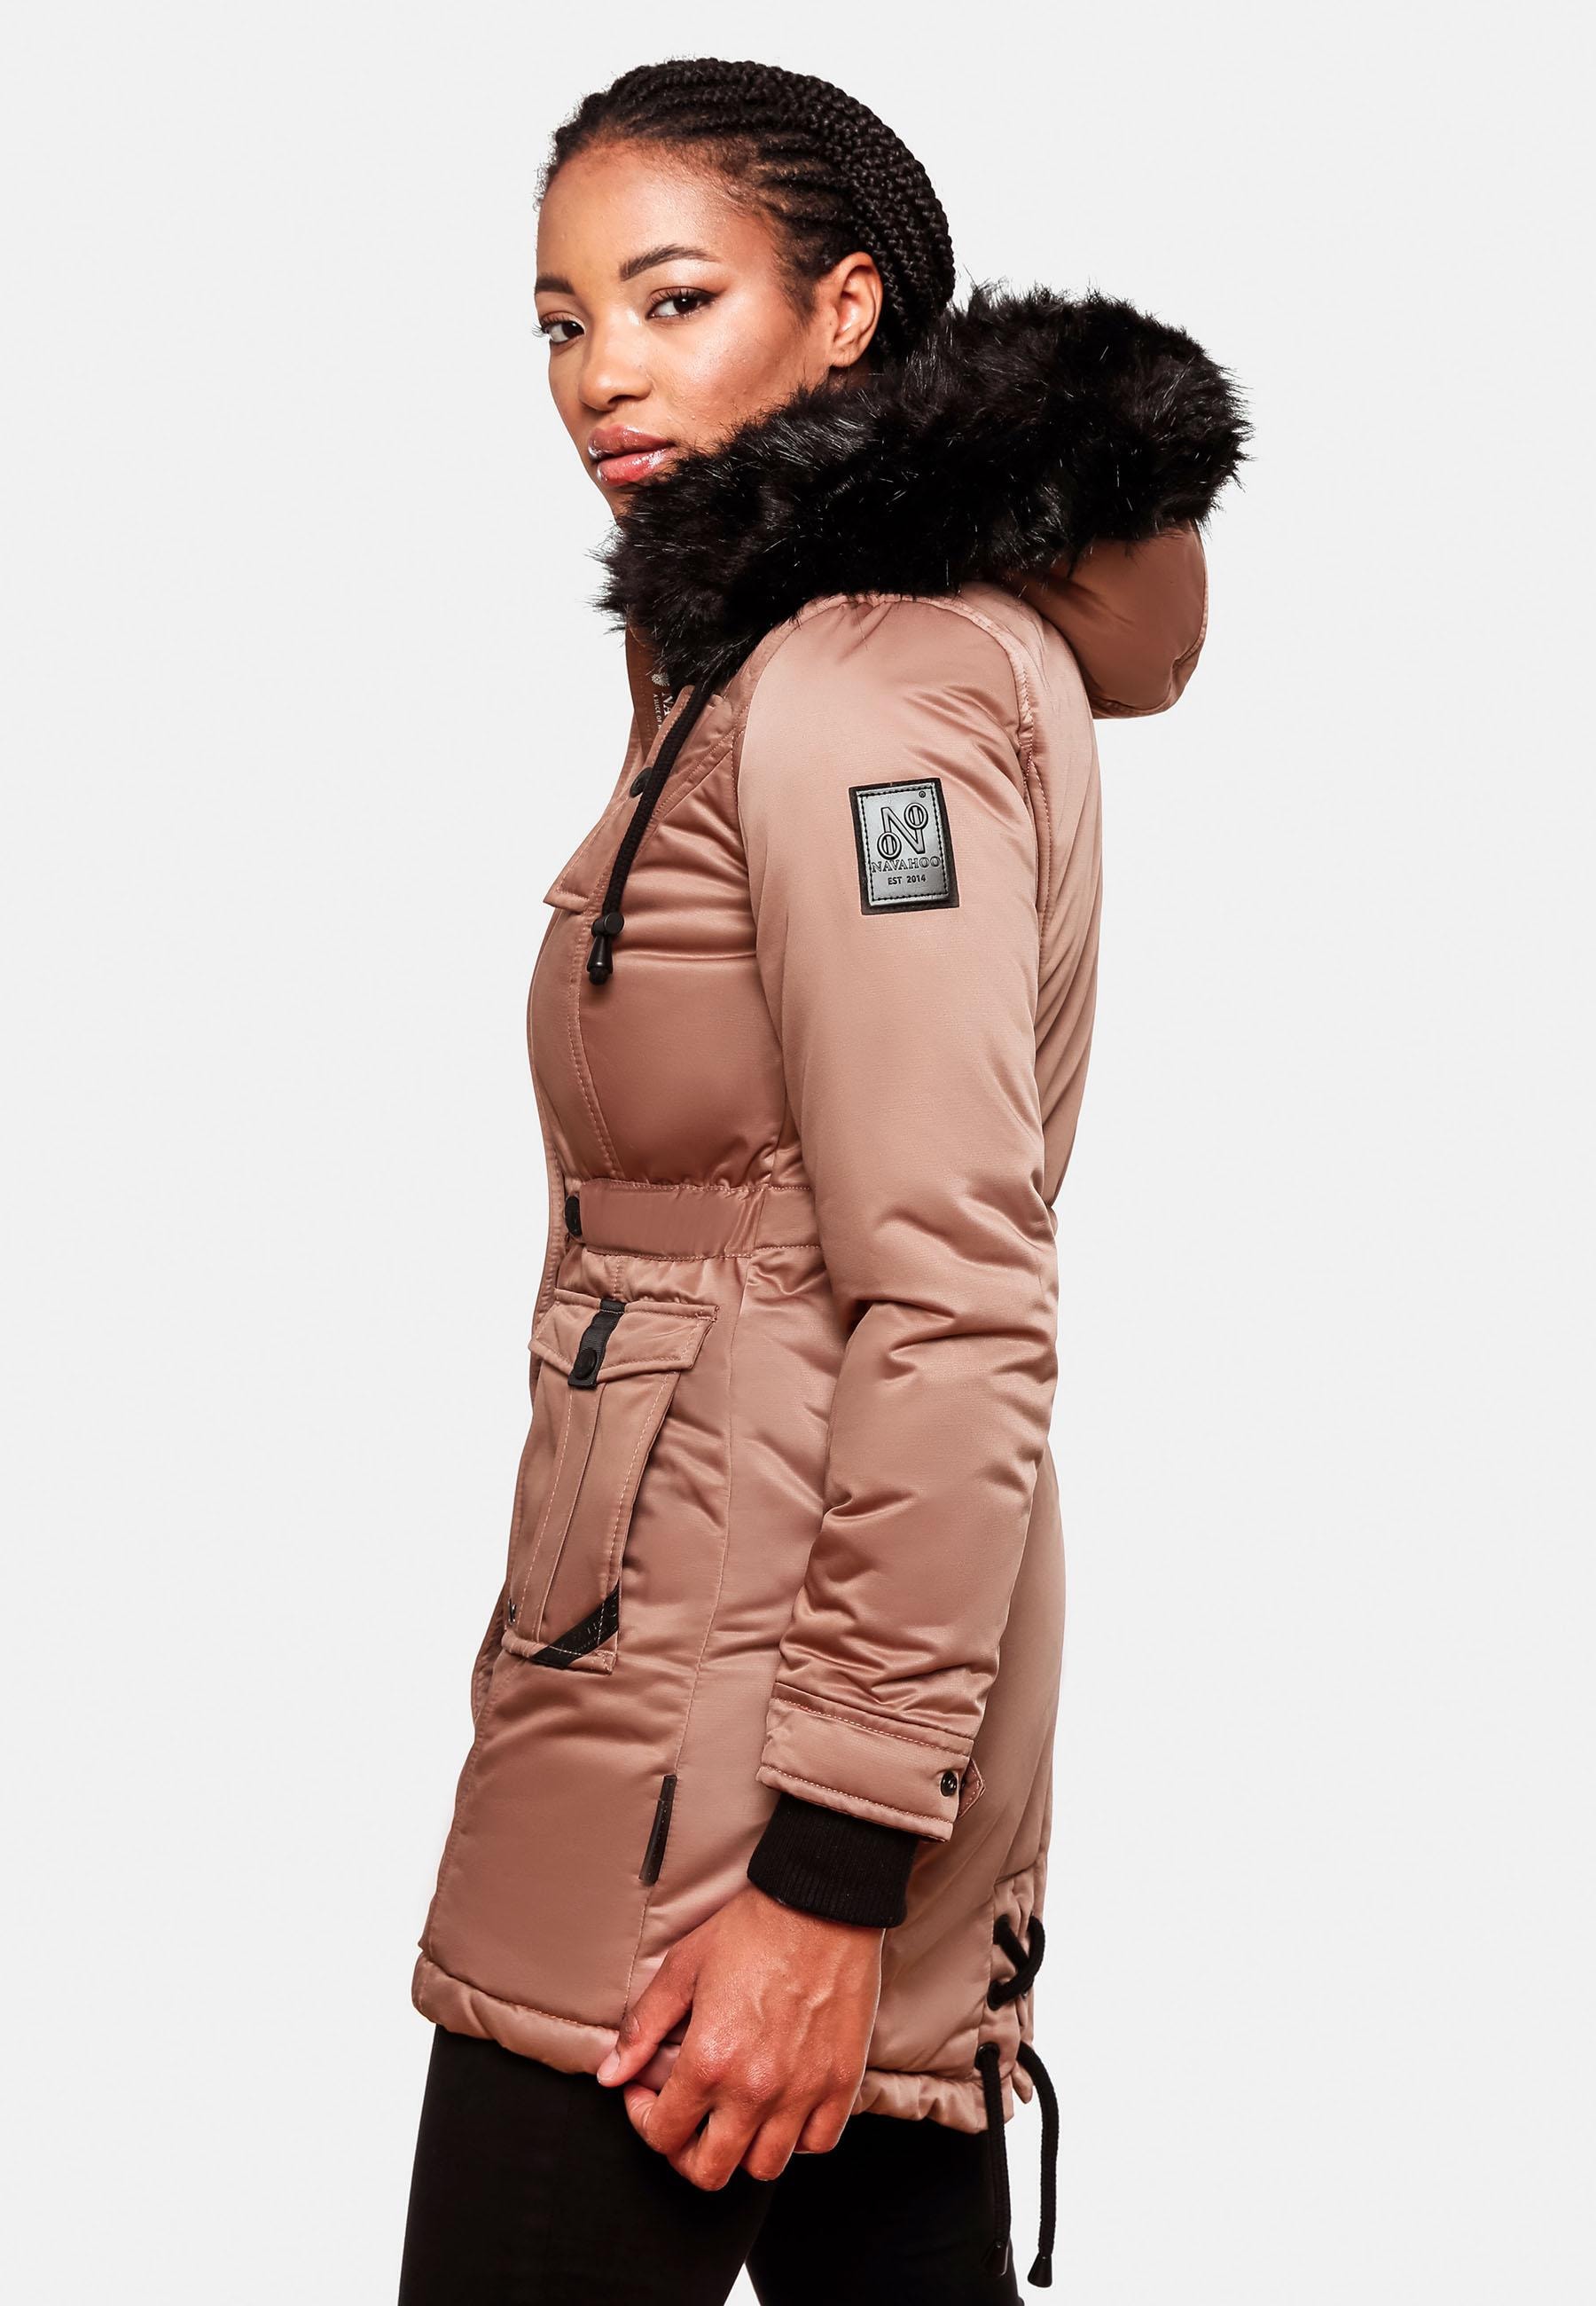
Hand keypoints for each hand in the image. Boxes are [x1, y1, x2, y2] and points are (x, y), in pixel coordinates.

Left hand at [593, 1884, 883, 2188]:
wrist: (823, 1902)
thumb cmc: (754, 1928)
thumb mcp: (684, 1967)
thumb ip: (643, 2027)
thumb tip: (611, 2075)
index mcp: (710, 2060)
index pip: (663, 2134)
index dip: (642, 2120)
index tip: (645, 2093)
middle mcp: (756, 2088)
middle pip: (709, 2170)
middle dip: (683, 2152)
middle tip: (682, 2120)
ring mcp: (803, 2091)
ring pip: (763, 2167)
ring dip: (740, 2149)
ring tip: (731, 2114)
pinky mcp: (841, 2083)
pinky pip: (817, 2144)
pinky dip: (796, 2138)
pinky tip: (780, 2107)